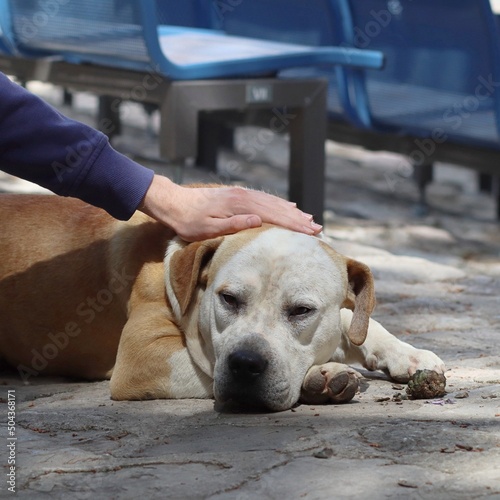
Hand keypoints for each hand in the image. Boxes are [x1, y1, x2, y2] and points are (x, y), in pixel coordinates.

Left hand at [139, 175, 322, 241]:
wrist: (173, 201)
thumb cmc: (188, 220)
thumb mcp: (206, 228)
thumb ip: (233, 225)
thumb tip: (259, 221)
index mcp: (239, 205)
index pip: (273, 216)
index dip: (294, 225)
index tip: (311, 233)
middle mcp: (244, 196)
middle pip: (278, 208)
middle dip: (299, 219)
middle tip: (318, 230)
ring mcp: (242, 194)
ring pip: (273, 202)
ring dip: (292, 212)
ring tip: (309, 220)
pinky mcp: (238, 195)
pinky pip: (265, 199)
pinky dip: (279, 204)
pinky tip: (288, 207)